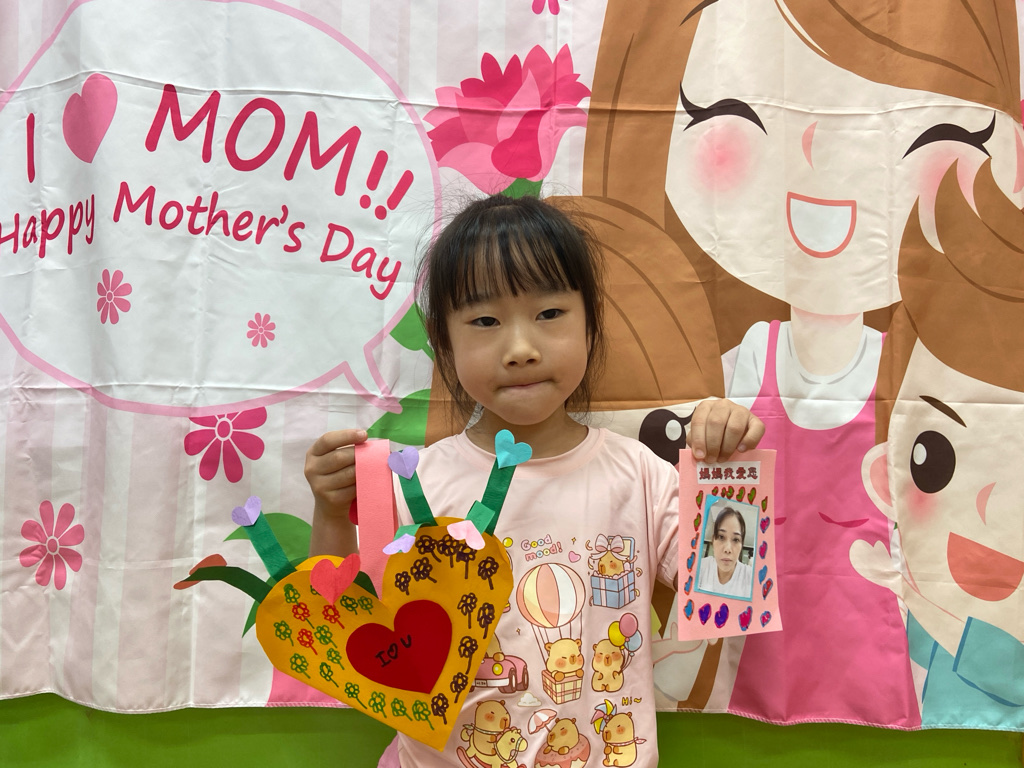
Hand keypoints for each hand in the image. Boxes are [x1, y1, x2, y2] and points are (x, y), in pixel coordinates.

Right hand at [305, 428, 366, 555]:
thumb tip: (374, 446)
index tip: (364, 435)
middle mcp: (312, 468)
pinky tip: (368, 481)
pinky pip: (352, 489)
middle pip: (339, 457)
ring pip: (348, 474)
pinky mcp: (330, 499)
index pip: (327, 440)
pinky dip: (363, 484)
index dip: (346, 435)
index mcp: (313, 453)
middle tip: (373, 455)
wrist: (330, 505)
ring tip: (374, 467)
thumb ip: (348, 449)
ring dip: (364, 470)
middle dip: (359, 454)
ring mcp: (319, 485)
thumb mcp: (336, 458)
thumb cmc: (338, 474)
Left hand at [687, 398, 763, 461]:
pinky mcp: (756, 420)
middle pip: (716, 422)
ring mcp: (741, 411)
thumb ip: (696, 442)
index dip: (698, 440)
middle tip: (712, 459)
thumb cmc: (713, 435)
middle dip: (713, 445)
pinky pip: (756, 429)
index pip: (699, 420)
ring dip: (727, 447)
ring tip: (723, 458)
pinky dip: (748, 441)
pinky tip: (741, 450)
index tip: (700, 455)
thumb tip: (698, 455)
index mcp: (706, 407)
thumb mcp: (701, 436)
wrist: (733, 433)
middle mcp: (723, 405)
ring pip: (735, 427)